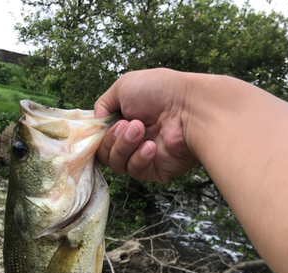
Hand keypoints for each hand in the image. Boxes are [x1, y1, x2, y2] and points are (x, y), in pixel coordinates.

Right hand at [94, 68, 197, 182]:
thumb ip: (103, 104)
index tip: (100, 128)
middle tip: (129, 125)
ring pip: (116, 164)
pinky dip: (139, 158)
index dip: (97, 136)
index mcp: (124, 121)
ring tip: (141, 130)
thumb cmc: (160, 92)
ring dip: (124, 146)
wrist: (190, 108)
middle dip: (112, 139)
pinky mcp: (154, 171)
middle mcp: (132, 140)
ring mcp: (142, 157)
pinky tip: (152, 146)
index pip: (100, 138)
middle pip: (104, 154)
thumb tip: (97, 122)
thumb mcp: (124, 86)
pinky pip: (134, 171)